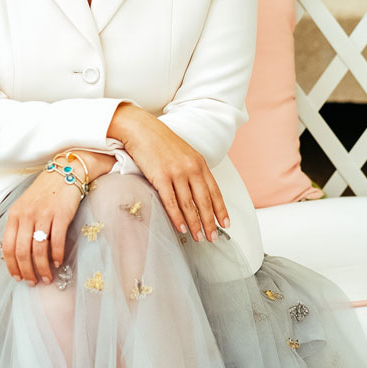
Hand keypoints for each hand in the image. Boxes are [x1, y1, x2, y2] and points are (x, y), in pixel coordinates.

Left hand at [1, 168, 84, 285]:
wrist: (66, 171)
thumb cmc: (45, 192)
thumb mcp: (25, 206)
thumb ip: (20, 226)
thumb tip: (18, 253)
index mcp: (15, 214)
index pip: (8, 246)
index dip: (12, 265)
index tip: (17, 278)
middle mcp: (27, 215)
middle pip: (23, 251)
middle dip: (27, 271)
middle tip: (33, 282)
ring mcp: (44, 214)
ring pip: (39, 249)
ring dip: (42, 267)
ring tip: (47, 277)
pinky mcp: (61, 214)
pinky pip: (57, 240)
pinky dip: (57, 255)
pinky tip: (57, 262)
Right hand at [108, 103, 229, 241]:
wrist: (141, 129)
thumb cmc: (159, 141)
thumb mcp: (183, 153)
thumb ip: (192, 170)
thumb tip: (197, 190)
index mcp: (199, 163)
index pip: (214, 191)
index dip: (220, 209)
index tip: (225, 223)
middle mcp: (191, 168)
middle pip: (204, 201)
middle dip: (210, 222)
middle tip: (213, 237)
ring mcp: (176, 173)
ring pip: (190, 205)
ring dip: (195, 224)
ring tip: (199, 238)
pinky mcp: (161, 177)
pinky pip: (171, 202)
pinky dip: (178, 218)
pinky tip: (182, 228)